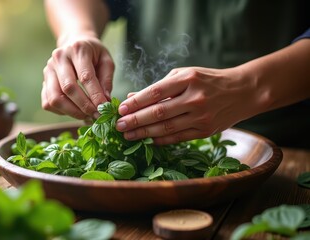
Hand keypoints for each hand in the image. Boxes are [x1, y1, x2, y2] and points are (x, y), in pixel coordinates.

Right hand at [42, 35, 114, 119]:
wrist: (74, 42)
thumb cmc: (93, 54)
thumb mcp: (106, 61)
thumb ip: (107, 80)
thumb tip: (106, 101)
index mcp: (78, 49)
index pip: (85, 77)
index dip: (95, 95)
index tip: (104, 108)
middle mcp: (59, 58)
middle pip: (68, 88)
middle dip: (84, 106)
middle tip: (96, 115)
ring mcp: (48, 70)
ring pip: (55, 98)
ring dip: (72, 112)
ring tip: (86, 116)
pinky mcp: (43, 81)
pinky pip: (48, 103)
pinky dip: (61, 112)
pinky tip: (74, 110)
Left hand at [115, 67, 260, 143]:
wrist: (243, 92)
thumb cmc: (208, 80)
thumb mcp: (185, 75)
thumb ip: (160, 87)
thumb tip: (132, 97)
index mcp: (188, 79)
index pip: (156, 92)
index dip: (136, 102)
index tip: (121, 109)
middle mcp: (195, 98)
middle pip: (159, 112)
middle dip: (136, 120)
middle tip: (119, 126)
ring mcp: (201, 116)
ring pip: (166, 128)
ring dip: (144, 133)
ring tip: (127, 135)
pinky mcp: (205, 131)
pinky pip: (178, 137)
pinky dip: (161, 139)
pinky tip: (147, 140)